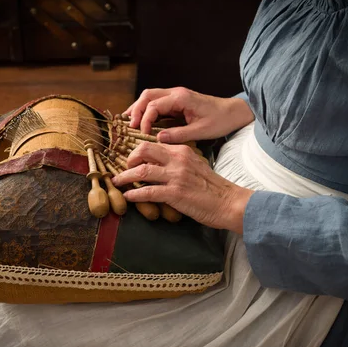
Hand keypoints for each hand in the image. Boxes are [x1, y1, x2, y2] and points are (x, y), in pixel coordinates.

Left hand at [111, 142, 253, 233]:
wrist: (229, 202)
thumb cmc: (213, 188)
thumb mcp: (196, 166)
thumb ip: (179, 162)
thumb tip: (162, 165)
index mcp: (182, 151)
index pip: (154, 144)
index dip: (138, 151)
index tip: (131, 158)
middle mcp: (177, 159)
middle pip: (144, 150)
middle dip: (129, 159)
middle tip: (124, 168)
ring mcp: (175, 176)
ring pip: (141, 170)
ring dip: (125, 177)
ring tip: (118, 182)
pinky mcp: (175, 193)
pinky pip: (148, 191)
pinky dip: (135, 194)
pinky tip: (129, 196)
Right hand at [124, 87, 253, 142]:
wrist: (233, 112)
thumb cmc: (220, 121)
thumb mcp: (201, 131)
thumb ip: (179, 134)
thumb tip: (158, 139)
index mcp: (181, 98)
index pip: (154, 105)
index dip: (145, 119)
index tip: (143, 134)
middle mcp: (176, 93)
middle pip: (148, 95)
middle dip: (136, 109)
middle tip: (129, 126)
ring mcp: (176, 95)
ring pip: (150, 96)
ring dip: (138, 107)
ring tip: (128, 121)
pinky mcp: (177, 101)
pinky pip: (157, 102)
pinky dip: (146, 109)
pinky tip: (140, 119)